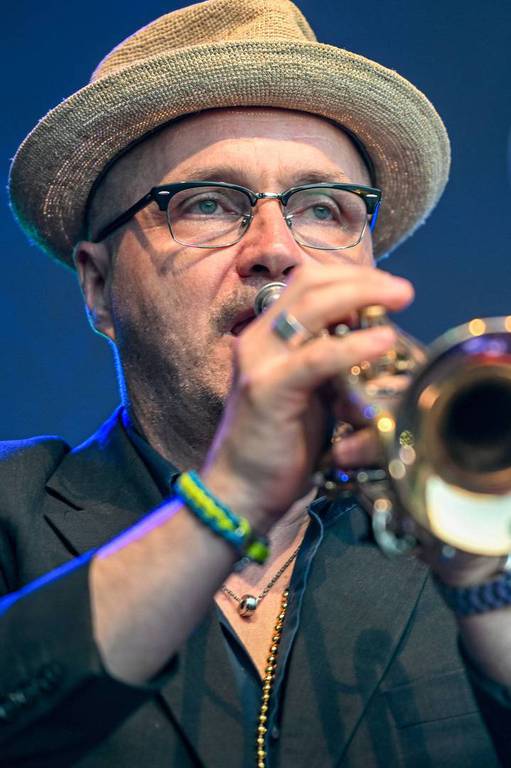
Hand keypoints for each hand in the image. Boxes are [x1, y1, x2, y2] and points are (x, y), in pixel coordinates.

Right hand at [201, 263, 412, 531]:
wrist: (240, 492)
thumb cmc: (278, 446)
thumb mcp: (309, 393)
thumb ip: (327, 361)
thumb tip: (366, 335)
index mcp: (265, 337)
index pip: (306, 284)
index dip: (349, 277)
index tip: (387, 288)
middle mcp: (257, 340)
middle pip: (310, 285)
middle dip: (362, 279)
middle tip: (402, 291)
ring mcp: (258, 362)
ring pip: (312, 307)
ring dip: (361, 296)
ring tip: (399, 300)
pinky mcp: (266, 389)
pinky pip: (316, 358)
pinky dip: (353, 345)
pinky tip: (382, 340)